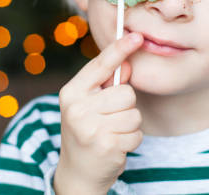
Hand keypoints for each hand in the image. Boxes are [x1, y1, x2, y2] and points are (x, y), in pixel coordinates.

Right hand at [54, 32, 143, 194]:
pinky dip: (131, 140)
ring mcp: (90, 128)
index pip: (100, 65)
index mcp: (72, 92)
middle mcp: (77, 109)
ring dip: (129, 125)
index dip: (120, 49)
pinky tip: (116, 146)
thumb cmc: (87, 130)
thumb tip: (127, 64)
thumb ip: (106, 83)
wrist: (78, 173)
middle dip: (125, 106)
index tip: (137, 35)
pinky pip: (136, 133)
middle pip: (126, 92)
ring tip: (112, 132)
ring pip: (134, 113)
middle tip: (109, 119)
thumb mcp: (90, 104)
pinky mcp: (106, 146)